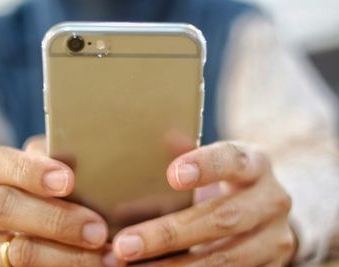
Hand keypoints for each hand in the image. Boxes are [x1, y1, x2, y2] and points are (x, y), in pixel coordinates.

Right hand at [0, 137, 112, 266]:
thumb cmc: (21, 192)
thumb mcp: (27, 173)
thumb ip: (47, 164)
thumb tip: (86, 163)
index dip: (32, 171)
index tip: (68, 181)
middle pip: (5, 209)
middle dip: (57, 219)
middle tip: (97, 230)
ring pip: (17, 251)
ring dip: (67, 255)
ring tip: (104, 256)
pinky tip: (90, 266)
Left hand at [112, 141, 295, 265]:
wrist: (267, 214)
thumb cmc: (228, 182)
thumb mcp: (217, 162)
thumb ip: (191, 153)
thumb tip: (164, 138)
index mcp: (256, 164)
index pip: (233, 160)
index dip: (205, 166)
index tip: (172, 175)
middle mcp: (272, 201)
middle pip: (222, 219)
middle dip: (169, 234)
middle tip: (125, 245)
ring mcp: (275, 239)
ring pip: (223, 259)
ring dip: (173, 266)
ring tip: (129, 266)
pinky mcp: (271, 266)